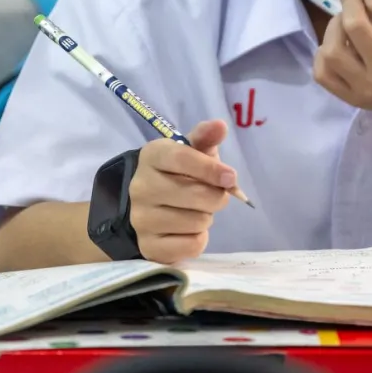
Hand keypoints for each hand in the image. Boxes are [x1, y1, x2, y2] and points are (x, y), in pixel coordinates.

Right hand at [128, 120, 236, 263]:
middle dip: (216, 197)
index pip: (184, 159)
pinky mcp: (148, 247)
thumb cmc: (177, 174)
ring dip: (206, 218)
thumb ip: (206, 137)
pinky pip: (191, 246)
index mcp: (152, 156)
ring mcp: (141, 219)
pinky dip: (198, 239)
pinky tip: (188, 230)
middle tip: (212, 195)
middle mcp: (140, 187)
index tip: (231, 177)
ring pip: (197, 222)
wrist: (148, 206)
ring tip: (195, 211)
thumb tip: (220, 125)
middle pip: (197, 195)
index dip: (212, 169)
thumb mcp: (191, 152)